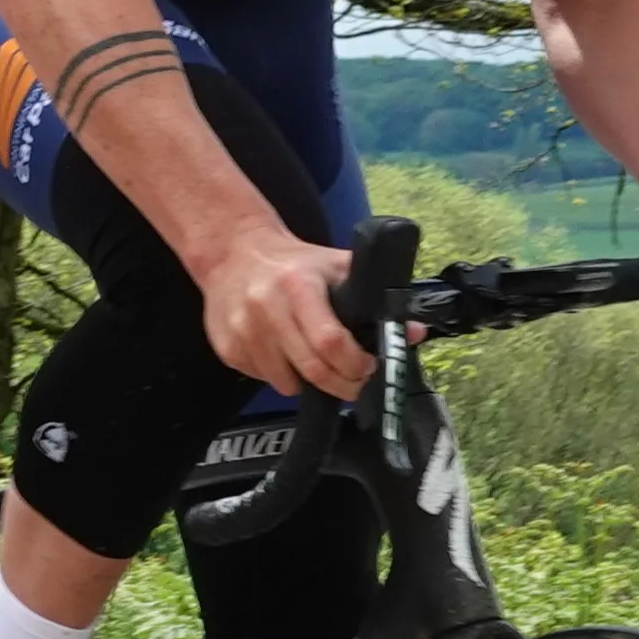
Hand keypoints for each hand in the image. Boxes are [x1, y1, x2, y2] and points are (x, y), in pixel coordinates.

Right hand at [200, 228, 373, 398]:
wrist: (232, 253)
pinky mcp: (226, 348)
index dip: (355, 364)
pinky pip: (263, 379)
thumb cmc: (293, 263)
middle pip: (312, 370)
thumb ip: (375, 297)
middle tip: (354, 383)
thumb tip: (412, 332)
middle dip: (342, 385)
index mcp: (297, 286)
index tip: (368, 366)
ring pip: (286, 384)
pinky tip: (284, 354)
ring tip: (317, 364)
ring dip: (308, 383)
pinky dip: (281, 375)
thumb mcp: (336, 267)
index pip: (330, 341)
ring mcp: (241, 331)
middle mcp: (265, 309)